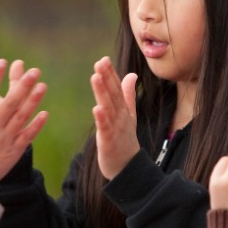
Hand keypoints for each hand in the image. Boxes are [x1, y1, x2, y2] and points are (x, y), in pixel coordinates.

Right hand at [0, 59, 47, 190]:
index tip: (2, 62)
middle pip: (10, 102)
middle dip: (22, 85)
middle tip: (33, 71)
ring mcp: (5, 138)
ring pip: (22, 116)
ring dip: (33, 101)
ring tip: (43, 86)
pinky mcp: (13, 151)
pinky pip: (27, 136)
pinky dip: (36, 125)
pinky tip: (45, 113)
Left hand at [90, 56, 139, 179]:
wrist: (128, 168)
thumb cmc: (126, 140)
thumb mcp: (129, 115)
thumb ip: (128, 94)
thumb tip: (131, 74)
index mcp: (123, 110)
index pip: (116, 89)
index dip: (110, 74)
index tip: (103, 59)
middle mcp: (120, 116)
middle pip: (113, 94)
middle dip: (106, 78)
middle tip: (100, 62)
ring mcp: (116, 128)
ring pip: (108, 107)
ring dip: (102, 92)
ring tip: (96, 77)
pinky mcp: (109, 141)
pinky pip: (105, 128)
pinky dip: (102, 118)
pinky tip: (96, 108)